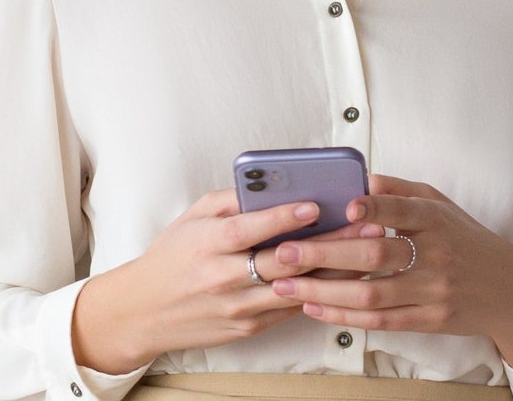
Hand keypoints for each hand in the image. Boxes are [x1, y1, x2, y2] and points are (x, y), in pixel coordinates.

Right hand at [71, 187, 387, 373]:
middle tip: (364, 227)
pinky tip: (343, 278)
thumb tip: (272, 184)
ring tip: (367, 253)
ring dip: (334, 272)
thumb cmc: (172, 256)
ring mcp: (237, 307)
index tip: (316, 204)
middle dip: (328, 244)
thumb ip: (231, 201)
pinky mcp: (248, 328)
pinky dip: (317, 292)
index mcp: (208, 244)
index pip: (250, 229)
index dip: (284, 217)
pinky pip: (289, 309)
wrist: (146, 311)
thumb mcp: (192, 217)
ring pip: (295, 289)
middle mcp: (223, 278)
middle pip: (282, 261)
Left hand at [262, 173, 512, 347]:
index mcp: (435, 220)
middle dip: (325, 254)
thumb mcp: (439, 204)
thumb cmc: (464, 239)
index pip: (403, 210)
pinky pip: (380, 320)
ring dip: (324, 292)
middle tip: (285, 252)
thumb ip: (398, 190)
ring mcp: (432, 291)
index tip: (345, 207)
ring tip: (285, 285)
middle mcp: (435, 255)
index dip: (375, 208)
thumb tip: (358, 174)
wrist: (508, 289)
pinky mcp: (428, 320)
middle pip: (376, 255)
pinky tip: (314, 308)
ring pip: (371, 294)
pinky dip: (343, 315)